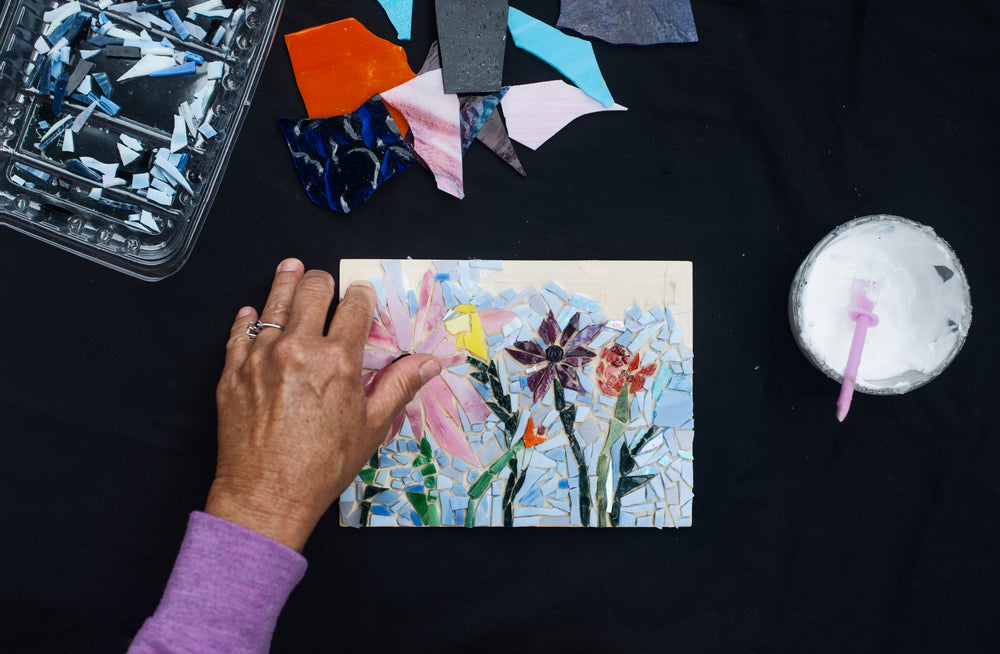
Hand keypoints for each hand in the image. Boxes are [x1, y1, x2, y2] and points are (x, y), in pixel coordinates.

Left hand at [206, 258, 440, 550]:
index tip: (361, 294)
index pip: (354, 307)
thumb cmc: (324, 466)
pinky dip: (249, 319)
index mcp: (338, 360)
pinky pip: (239, 332)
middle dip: (322, 281)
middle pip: (312, 291)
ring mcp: (260, 357)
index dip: (361, 294)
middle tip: (324, 282)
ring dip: (285, 281)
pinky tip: (254, 313)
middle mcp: (298, 349)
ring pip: (273, 302)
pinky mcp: (232, 371)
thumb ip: (400, 385)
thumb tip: (431, 362)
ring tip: (290, 267)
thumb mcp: (372, 427)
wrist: (266, 495)